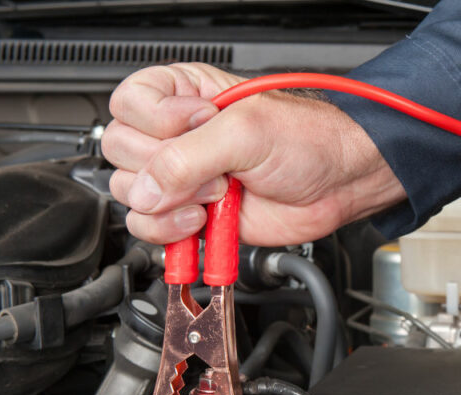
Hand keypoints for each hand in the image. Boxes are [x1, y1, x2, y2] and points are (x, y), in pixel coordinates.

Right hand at [102, 63, 404, 245]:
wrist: (339, 182)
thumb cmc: (308, 140)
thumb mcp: (245, 134)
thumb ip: (187, 158)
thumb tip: (144, 190)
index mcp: (183, 96)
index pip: (128, 105)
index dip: (157, 122)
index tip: (197, 126)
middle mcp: (176, 135)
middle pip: (122, 154)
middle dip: (166, 169)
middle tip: (215, 170)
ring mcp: (183, 177)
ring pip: (132, 195)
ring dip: (169, 204)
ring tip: (215, 197)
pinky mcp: (193, 213)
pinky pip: (151, 227)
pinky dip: (171, 231)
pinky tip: (203, 221)